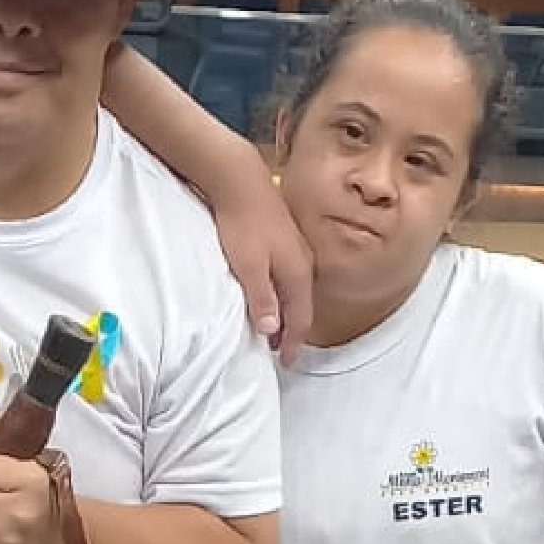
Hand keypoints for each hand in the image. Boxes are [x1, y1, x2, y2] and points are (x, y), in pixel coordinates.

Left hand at [210, 156, 313, 364]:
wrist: (239, 180)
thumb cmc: (241, 224)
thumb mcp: (247, 266)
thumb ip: (261, 298)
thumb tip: (272, 330)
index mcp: (298, 273)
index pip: (300, 318)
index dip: (294, 343)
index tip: (287, 363)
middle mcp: (304, 262)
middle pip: (302, 305)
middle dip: (292, 330)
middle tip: (280, 351)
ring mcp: (296, 249)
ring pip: (296, 290)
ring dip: (286, 312)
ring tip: (272, 328)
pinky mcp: (285, 238)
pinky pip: (289, 276)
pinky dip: (282, 293)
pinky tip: (270, 294)